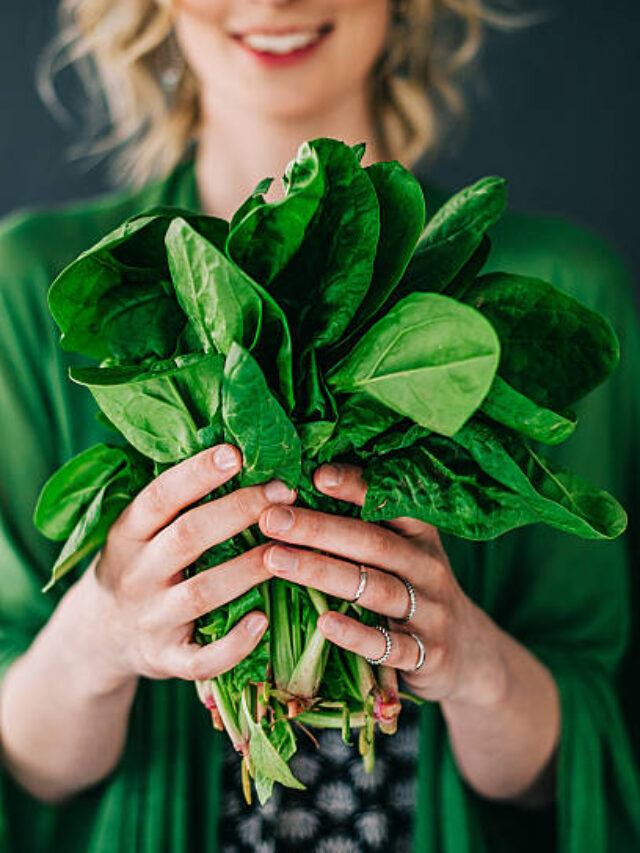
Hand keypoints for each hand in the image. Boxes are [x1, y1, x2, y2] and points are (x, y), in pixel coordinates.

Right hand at [84, 444, 295, 689]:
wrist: (100, 637)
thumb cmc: (139, 566)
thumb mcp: (139, 532)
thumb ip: (176, 502)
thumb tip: (236, 450)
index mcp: (126, 535)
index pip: (159, 497)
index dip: (197, 473)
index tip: (236, 452)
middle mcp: (136, 575)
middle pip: (187, 537)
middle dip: (238, 511)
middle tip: (283, 491)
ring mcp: (151, 621)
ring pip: (201, 593)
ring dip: (248, 569)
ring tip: (287, 549)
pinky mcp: (167, 661)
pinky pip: (201, 659)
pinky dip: (234, 644)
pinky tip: (262, 620)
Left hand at [259, 462, 506, 705]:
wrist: (469, 655)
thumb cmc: (415, 590)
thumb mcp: (403, 554)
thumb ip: (364, 527)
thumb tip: (302, 488)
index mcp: (420, 535)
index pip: (390, 503)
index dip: (355, 486)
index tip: (316, 474)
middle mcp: (428, 566)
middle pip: (373, 542)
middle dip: (319, 528)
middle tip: (271, 519)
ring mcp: (430, 611)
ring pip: (376, 588)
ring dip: (323, 573)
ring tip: (275, 560)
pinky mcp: (427, 654)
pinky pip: (389, 645)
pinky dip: (357, 634)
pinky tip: (324, 622)